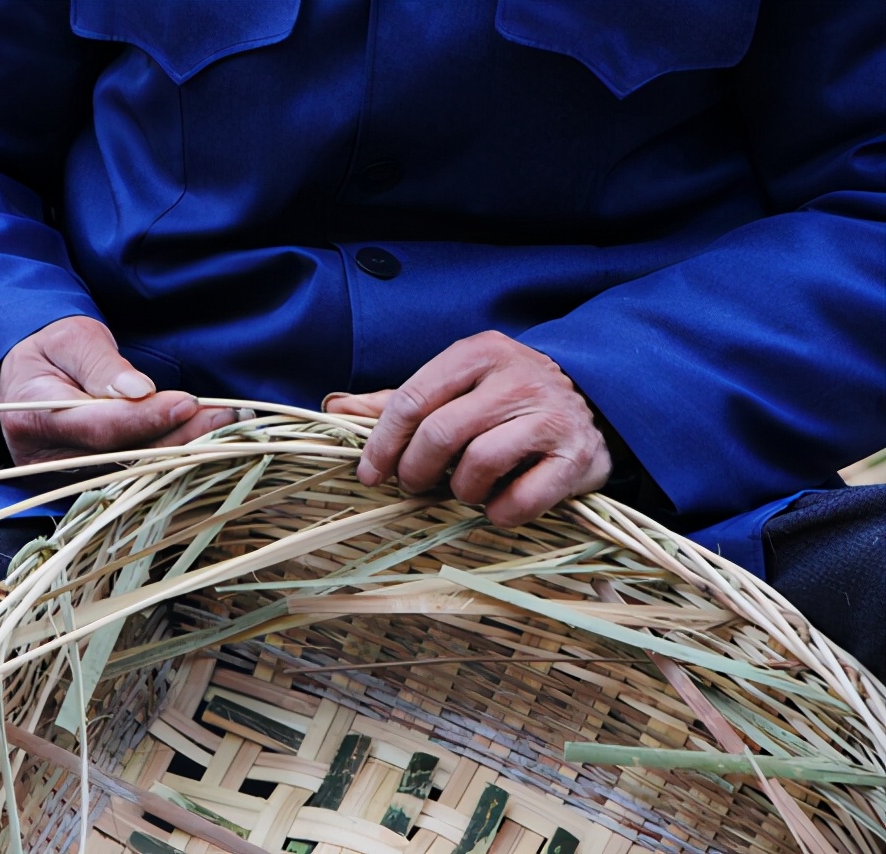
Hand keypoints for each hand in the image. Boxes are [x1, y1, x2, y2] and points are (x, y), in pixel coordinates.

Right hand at [0, 316, 236, 465]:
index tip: (189, 402)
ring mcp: (63, 483)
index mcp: (31, 418)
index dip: (147, 419)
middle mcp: (44, 461)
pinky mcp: (84, 489)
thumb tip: (141, 391)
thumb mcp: (73, 340)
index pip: (98, 428)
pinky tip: (203, 441)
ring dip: (183, 451)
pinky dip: (170, 460)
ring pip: (133, 475)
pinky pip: (133, 479)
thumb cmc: (52, 351)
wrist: (29, 377)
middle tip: (224, 414)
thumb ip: (103, 365)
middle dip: (178, 437)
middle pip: (121, 459)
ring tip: (223, 424)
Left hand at [325, 331, 610, 526]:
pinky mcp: (579, 457)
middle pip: (441, 433)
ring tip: (463, 489)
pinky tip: (498, 505)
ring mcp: (552, 416)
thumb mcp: (455, 386)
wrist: (596, 399)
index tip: (370, 474)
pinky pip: (521, 500)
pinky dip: (498, 513)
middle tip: (414, 485)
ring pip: (480, 465)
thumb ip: (397, 400)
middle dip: (415, 471)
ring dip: (459, 491)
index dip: (382, 443)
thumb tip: (334, 406)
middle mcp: (518, 378)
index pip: (413, 399)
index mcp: (479, 352)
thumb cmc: (505, 398)